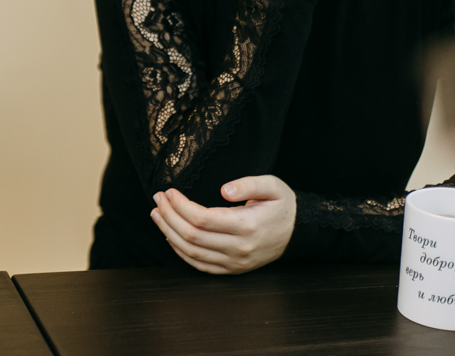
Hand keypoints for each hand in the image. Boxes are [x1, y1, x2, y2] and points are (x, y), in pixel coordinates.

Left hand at [150, 175, 296, 273]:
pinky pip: (200, 265)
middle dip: (169, 216)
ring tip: (156, 214)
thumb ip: (248, 184)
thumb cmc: (282, 205)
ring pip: (192, 252)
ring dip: (169, 233)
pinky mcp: (232, 269)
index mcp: (246, 226)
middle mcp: (239, 248)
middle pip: (192, 235)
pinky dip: (180, 252)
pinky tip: (170, 235)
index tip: (169, 191)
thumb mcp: (272, 186)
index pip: (202, 218)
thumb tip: (224, 189)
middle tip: (158, 199)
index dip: (180, 205)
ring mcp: (235, 262)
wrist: (297, 232)